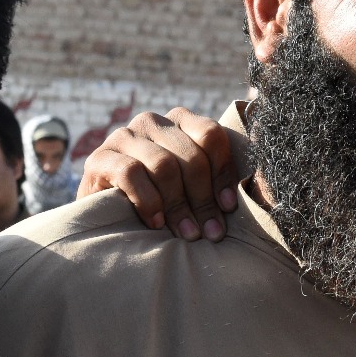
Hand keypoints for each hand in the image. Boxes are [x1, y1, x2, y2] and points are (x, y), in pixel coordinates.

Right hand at [78, 107, 237, 240]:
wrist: (103, 215)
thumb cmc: (159, 204)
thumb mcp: (190, 188)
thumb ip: (216, 183)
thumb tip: (256, 196)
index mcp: (180, 122)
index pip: (211, 135)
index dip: (223, 173)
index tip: (228, 208)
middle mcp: (152, 122)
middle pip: (190, 156)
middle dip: (203, 199)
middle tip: (210, 232)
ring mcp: (124, 136)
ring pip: (164, 165)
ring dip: (179, 206)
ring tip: (187, 234)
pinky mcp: (99, 158)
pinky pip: (131, 173)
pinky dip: (149, 201)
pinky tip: (155, 223)